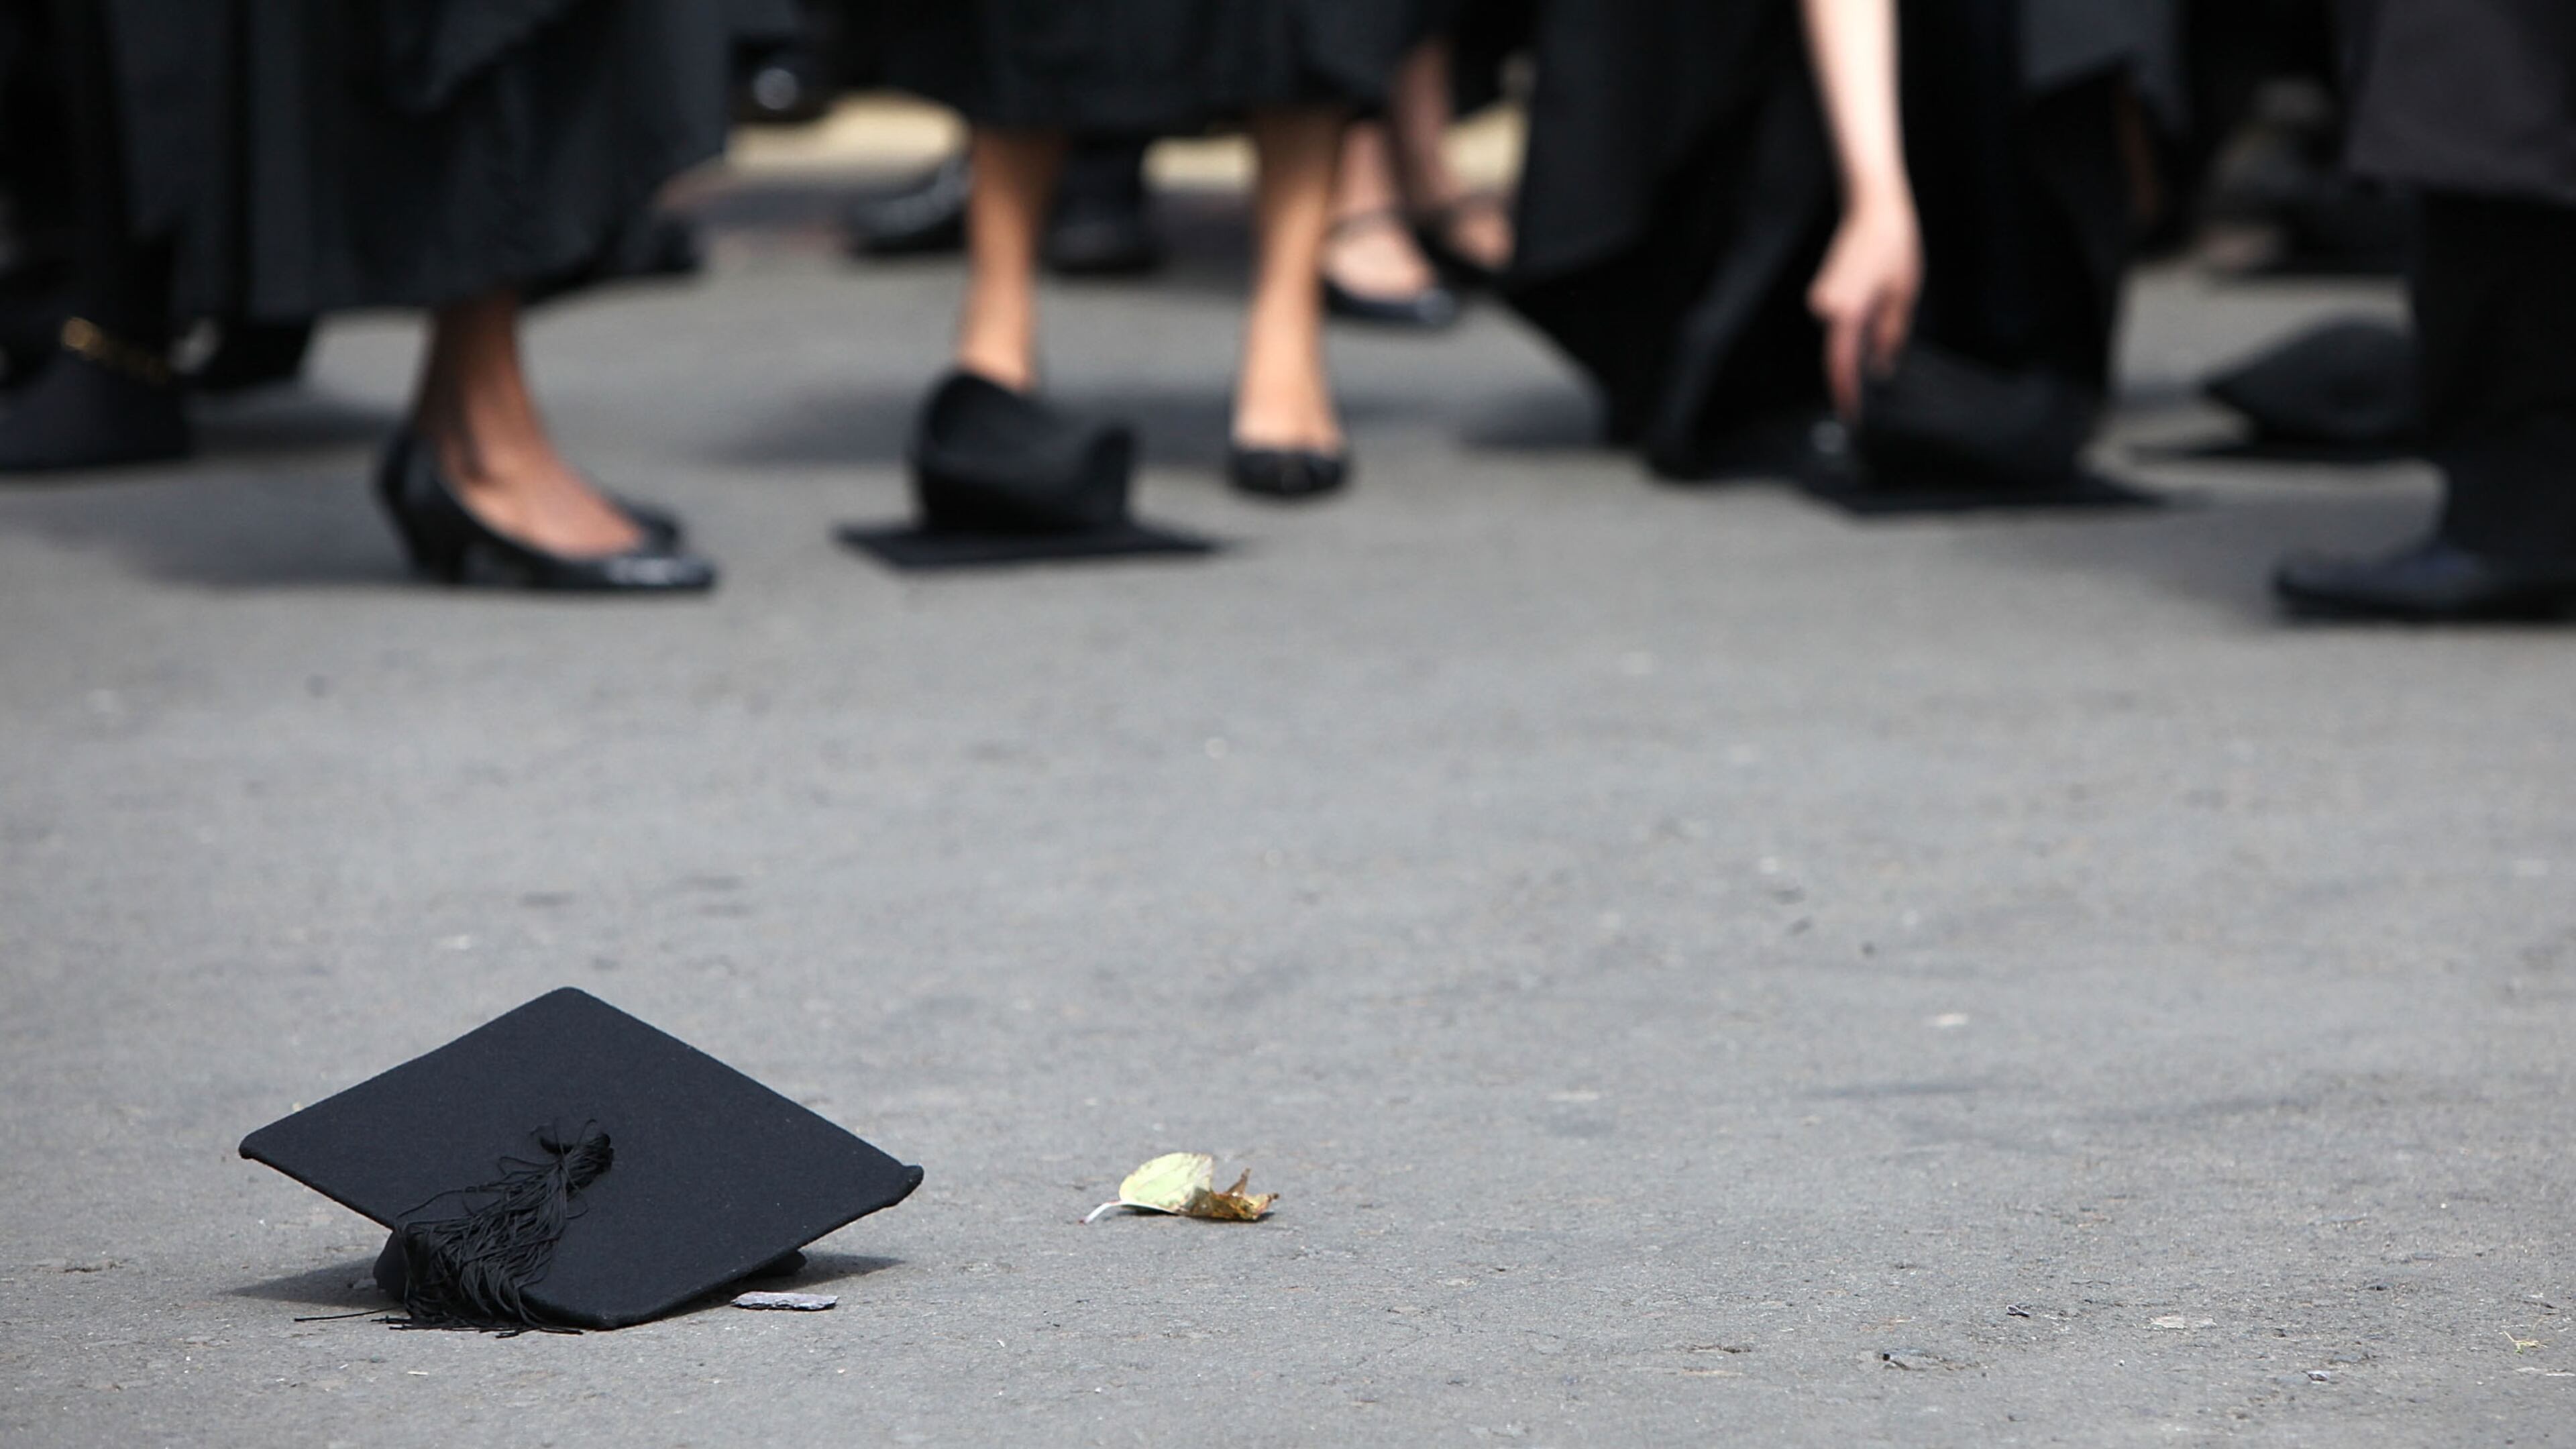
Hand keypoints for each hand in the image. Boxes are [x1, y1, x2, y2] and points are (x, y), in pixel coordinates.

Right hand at [1806, 194, 1920, 418]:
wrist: (1873, 210)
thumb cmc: (1894, 247)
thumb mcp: (1903, 295)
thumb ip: (1889, 335)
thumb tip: (1881, 368)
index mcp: (1846, 311)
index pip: (1841, 363)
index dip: (1846, 393)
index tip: (1851, 417)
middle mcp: (1826, 309)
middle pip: (1835, 356)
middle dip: (1847, 384)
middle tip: (1859, 412)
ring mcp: (1822, 301)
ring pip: (1837, 342)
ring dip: (1851, 362)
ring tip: (1867, 386)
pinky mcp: (1826, 294)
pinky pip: (1837, 328)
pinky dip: (1849, 342)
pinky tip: (1866, 353)